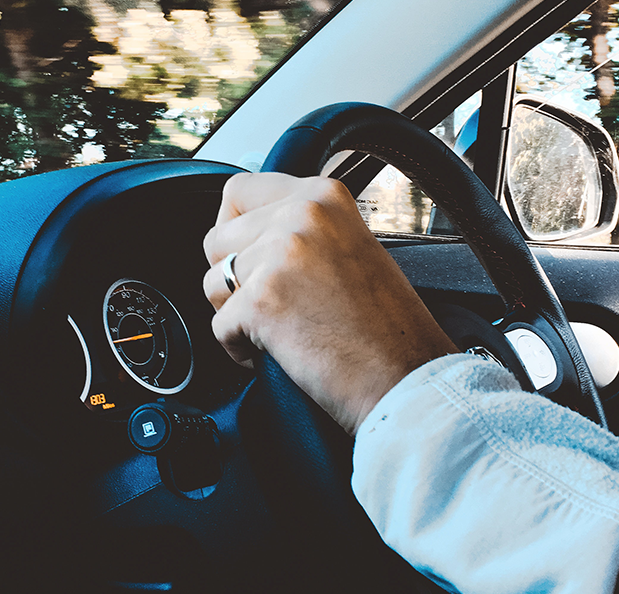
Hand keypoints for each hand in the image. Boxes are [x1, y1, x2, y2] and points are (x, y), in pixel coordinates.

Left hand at [203, 173, 457, 434]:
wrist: (406, 379)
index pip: (239, 189)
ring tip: (279, 330)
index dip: (233, 228)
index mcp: (323, 196)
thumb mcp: (350, 247)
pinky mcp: (261, 300)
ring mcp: (280, 255)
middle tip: (273, 305)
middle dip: (232, 278)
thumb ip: (302, 229)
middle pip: (217, 238)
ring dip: (234, 313)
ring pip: (213, 282)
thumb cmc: (387, 328)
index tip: (249, 257)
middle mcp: (301, 215)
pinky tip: (280, 353)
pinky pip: (218, 326)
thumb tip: (245, 230)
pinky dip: (240, 349)